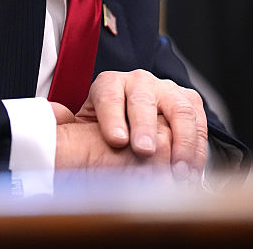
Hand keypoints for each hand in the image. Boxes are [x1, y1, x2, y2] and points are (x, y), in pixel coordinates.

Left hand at [54, 69, 208, 179]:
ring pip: (178, 109)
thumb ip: (68, 125)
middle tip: (143, 151)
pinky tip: (192, 171)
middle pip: (143, 98)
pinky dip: (198, 148)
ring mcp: (167, 89)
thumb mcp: (84, 126)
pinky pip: (199, 122)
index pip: (108, 94)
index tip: (116, 141)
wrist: (134, 120)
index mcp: (109, 84)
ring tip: (176, 169)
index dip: (112, 116)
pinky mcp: (189, 101)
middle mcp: (139, 81)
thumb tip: (53, 117)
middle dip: (144, 125)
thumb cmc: (103, 129)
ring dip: (180, 140)